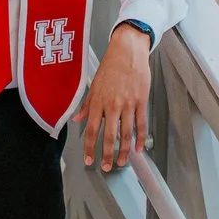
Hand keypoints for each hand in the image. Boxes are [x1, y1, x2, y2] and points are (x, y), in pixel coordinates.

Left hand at [80, 26, 152, 171]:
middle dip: (107, 155)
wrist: (128, 51)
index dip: (90, 147)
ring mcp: (128, 104)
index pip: (92, 130)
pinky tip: (138, 149)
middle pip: (109, 136)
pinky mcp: (141, 102)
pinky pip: (141, 124)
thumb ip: (86, 104)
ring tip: (122, 162)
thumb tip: (77, 119)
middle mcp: (112, 105)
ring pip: (126, 134)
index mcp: (98, 102)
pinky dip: (140, 139)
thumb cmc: (111, 65)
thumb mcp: (94, 84)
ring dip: (124, 151)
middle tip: (106, 167)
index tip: (89, 159)